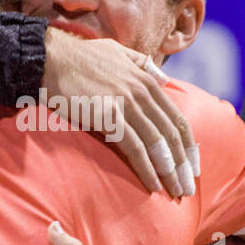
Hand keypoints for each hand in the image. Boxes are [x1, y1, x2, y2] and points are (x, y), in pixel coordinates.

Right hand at [42, 27, 195, 196]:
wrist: (51, 58)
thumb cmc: (81, 58)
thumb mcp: (119, 52)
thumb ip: (144, 65)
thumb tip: (165, 80)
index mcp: (147, 80)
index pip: (177, 119)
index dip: (188, 146)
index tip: (192, 167)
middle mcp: (142, 92)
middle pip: (172, 134)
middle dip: (183, 165)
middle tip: (188, 188)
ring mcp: (126, 104)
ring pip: (157, 144)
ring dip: (169, 171)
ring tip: (175, 192)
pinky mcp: (109, 116)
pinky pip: (134, 148)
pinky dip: (146, 168)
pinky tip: (153, 184)